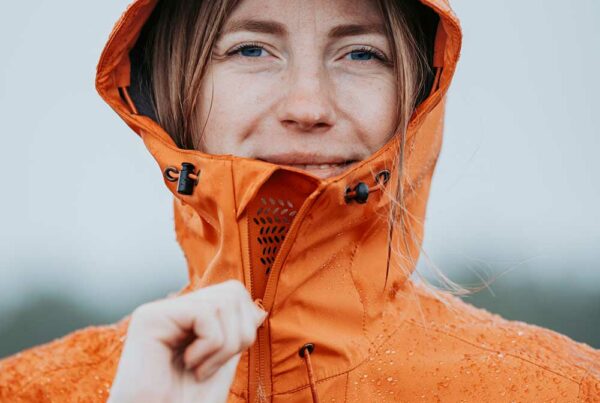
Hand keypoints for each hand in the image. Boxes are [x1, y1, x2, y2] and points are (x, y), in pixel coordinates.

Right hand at [108, 280, 266, 402]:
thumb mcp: (222, 364)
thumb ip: (235, 335)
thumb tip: (258, 310)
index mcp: (186, 317)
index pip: (234, 293)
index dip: (245, 325)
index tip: (224, 358)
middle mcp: (171, 308)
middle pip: (232, 292)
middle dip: (239, 334)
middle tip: (214, 366)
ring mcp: (159, 310)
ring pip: (222, 302)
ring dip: (223, 346)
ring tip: (200, 370)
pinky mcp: (150, 318)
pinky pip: (205, 313)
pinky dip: (210, 346)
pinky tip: (191, 365)